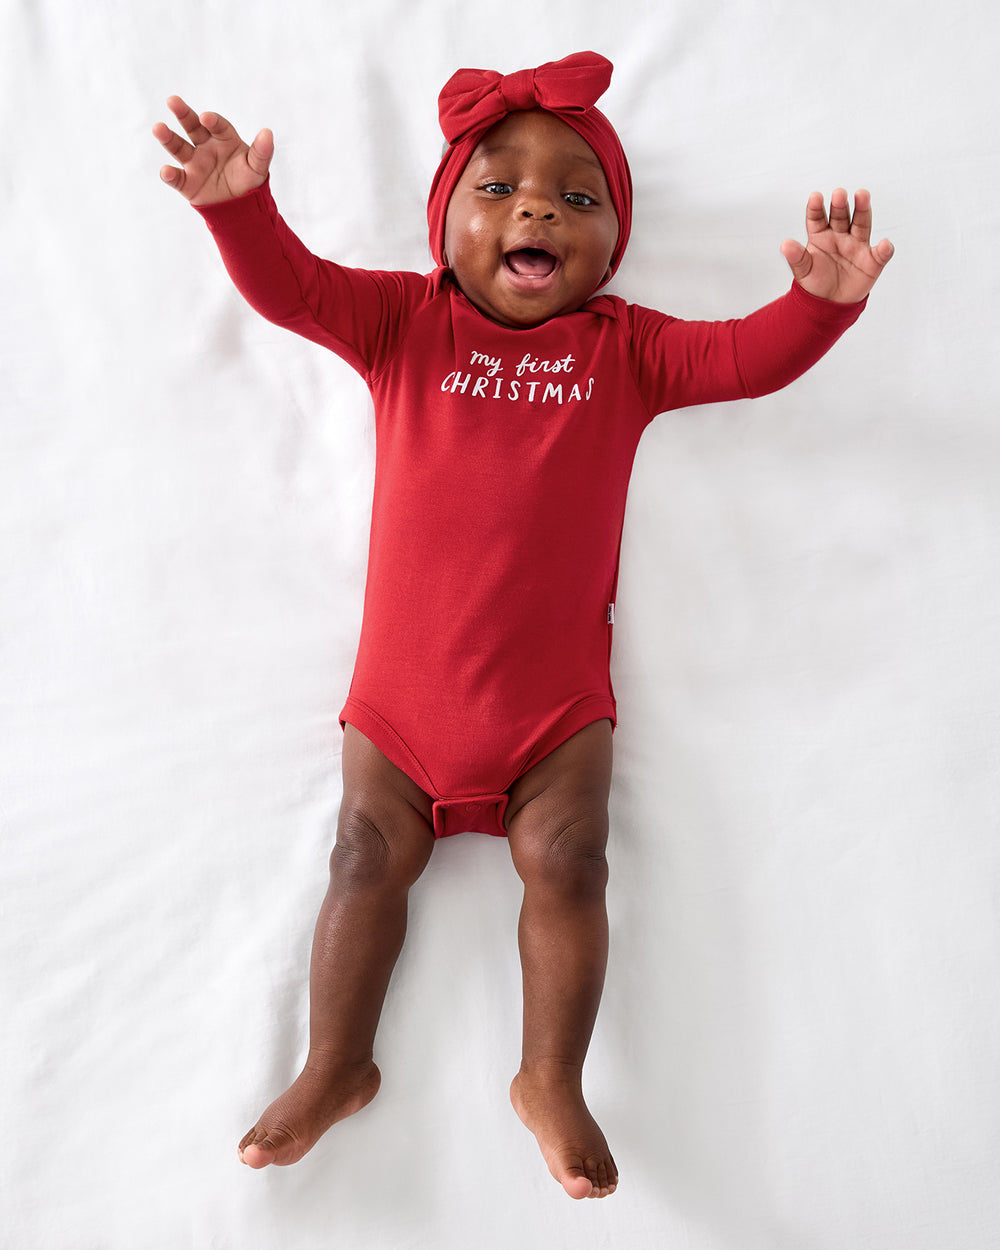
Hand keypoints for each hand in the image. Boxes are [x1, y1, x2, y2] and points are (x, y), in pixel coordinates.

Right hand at [153, 95, 272, 204]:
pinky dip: (170, 175)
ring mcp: (194, 163)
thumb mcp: (258, 167)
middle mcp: (205, 146)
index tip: (206, 118)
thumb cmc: (249, 181)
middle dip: (182, 114)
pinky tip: (167, 171)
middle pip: (192, 127)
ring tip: (159, 128)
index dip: (212, 121)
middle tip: (172, 101)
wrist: (241, 207)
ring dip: (168, 138)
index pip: (216, 125)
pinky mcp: (187, 182)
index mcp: (223, 138)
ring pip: (178, 147)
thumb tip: (268, 132)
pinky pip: (176, 178)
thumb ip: (262, 151)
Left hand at [780, 189, 892, 303]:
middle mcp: (840, 235)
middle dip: (840, 204)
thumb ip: (796, 257)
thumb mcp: (802, 271)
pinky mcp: (872, 260)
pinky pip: (880, 254)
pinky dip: (884, 249)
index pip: (817, 218)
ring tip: (862, 196)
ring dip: (863, 209)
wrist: (829, 304)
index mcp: (821, 236)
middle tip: (838, 194)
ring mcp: (857, 245)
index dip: (816, 207)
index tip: (815, 197)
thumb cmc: (815, 282)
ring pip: (862, 224)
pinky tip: (884, 244)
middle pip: (841, 216)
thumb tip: (784, 245)